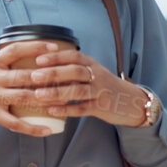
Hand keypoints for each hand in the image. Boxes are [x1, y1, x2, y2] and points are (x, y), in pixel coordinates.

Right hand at [0, 43, 60, 135]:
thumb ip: (3, 63)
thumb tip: (28, 56)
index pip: (16, 50)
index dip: (36, 47)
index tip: (54, 48)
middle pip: (24, 75)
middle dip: (47, 77)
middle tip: (67, 77)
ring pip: (24, 97)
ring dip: (45, 99)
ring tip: (64, 100)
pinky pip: (15, 123)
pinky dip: (32, 128)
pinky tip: (47, 130)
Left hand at [25, 47, 149, 126]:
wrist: (132, 102)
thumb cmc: (102, 86)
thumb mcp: (91, 72)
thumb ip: (72, 67)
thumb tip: (40, 63)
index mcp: (92, 64)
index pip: (74, 56)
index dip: (56, 57)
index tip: (38, 59)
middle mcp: (97, 75)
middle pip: (75, 71)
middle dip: (53, 73)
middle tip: (34, 76)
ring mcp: (100, 92)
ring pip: (78, 91)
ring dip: (57, 92)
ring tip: (38, 95)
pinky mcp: (102, 108)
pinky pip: (83, 108)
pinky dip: (67, 110)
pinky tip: (52, 110)